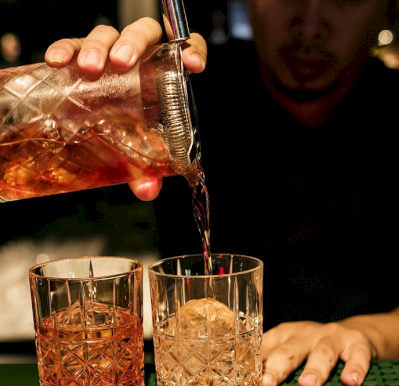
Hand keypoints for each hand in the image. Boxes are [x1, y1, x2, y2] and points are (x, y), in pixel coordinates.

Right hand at [44, 17, 207, 200]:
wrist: (93, 122)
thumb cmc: (127, 130)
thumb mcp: (139, 149)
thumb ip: (146, 169)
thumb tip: (147, 190)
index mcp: (164, 74)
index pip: (185, 48)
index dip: (193, 50)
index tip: (192, 64)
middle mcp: (139, 59)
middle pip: (144, 33)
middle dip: (134, 44)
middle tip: (123, 63)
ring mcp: (110, 53)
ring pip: (108, 34)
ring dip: (98, 47)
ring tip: (90, 68)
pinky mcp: (82, 54)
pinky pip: (73, 43)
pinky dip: (65, 48)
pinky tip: (58, 61)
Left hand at [261, 321, 374, 385]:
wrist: (356, 333)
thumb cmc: (315, 350)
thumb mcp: (293, 352)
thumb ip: (274, 368)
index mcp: (285, 336)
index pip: (265, 349)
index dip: (254, 366)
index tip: (245, 382)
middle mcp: (306, 334)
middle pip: (290, 350)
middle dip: (278, 368)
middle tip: (268, 384)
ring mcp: (332, 336)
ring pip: (322, 352)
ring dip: (315, 369)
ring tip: (308, 385)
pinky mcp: (357, 342)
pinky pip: (357, 355)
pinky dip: (355, 367)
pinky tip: (351, 381)